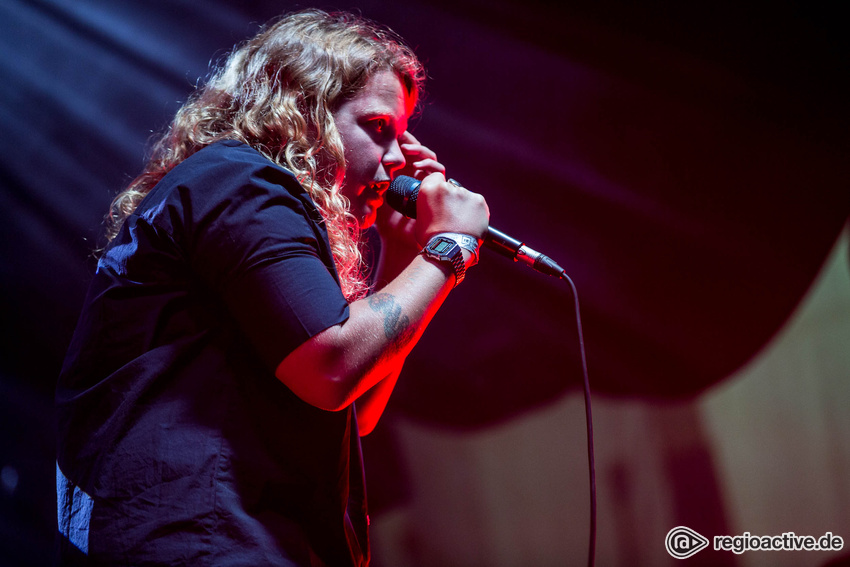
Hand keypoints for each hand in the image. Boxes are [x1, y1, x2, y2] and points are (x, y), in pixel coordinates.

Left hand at [375, 131, 444, 258]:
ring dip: (420, 151)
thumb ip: (373, 179)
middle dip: (410, 141)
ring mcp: (426, 180)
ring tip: (408, 150)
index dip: (399, 140)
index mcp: (401, 173)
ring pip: (429, 157)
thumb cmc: (385, 221)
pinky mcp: (435, 188)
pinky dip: (429, 165)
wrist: (400, 240)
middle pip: (417, 150)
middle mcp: (415, 174)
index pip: (402, 150)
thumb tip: (362, 158)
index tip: (390, 132)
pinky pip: (438, 171)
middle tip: (400, 135)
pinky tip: (418, 165)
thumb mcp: (375, 195)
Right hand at [413, 173, 488, 246]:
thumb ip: (427, 205)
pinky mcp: (478, 200)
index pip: (435, 176)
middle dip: (451, 198)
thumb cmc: (432, 240)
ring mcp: (464, 193)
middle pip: (451, 187)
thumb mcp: (420, 219)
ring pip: (464, 196)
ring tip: (460, 223)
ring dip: (463, 205)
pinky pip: (476, 202)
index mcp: (429, 190)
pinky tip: (469, 222)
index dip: (437, 186)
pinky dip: (474, 211)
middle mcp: (447, 187)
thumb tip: (433, 206)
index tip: (439, 197)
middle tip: (450, 215)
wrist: (450, 250)